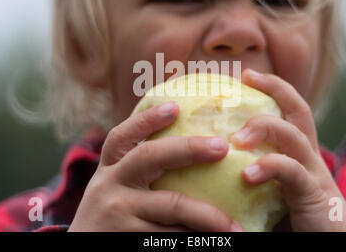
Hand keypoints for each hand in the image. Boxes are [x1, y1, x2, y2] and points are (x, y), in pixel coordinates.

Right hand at [68, 101, 244, 231]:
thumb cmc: (111, 217)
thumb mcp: (114, 189)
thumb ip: (138, 170)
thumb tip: (188, 150)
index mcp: (109, 170)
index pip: (122, 136)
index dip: (147, 119)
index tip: (176, 106)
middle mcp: (109, 186)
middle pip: (149, 157)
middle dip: (189, 148)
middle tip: (223, 147)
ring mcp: (118, 215)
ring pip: (172, 204)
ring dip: (209, 214)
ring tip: (236, 225)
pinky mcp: (130, 241)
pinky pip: (172, 236)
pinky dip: (196, 237)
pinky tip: (217, 240)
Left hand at [231, 69, 345, 231]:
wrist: (328, 246)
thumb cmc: (292, 221)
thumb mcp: (269, 191)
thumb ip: (250, 172)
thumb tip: (208, 163)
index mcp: (298, 154)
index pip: (289, 110)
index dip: (272, 88)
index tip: (246, 74)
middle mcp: (308, 157)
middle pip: (299, 110)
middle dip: (276, 88)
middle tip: (247, 77)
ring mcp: (313, 173)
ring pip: (294, 135)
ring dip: (265, 127)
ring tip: (237, 138)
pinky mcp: (314, 194)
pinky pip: (292, 171)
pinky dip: (269, 167)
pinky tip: (247, 175)